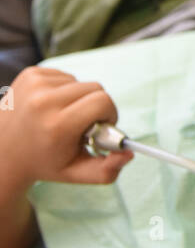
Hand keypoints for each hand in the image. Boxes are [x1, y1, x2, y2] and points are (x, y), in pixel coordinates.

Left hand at [0, 67, 133, 187]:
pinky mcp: (30, 74)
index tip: (100, 126)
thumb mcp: (76, 174)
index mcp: (57, 125)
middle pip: (95, 88)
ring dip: (79, 98)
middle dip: (96, 106)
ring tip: (63, 116)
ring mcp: (34, 84)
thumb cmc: (44, 163)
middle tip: (82, 124)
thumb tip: (129, 154)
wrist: (3, 151)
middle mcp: (43, 100)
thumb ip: (107, 170)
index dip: (109, 114)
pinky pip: (65, 76)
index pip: (102, 101)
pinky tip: (52, 106)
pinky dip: (65, 90)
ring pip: (80, 82)